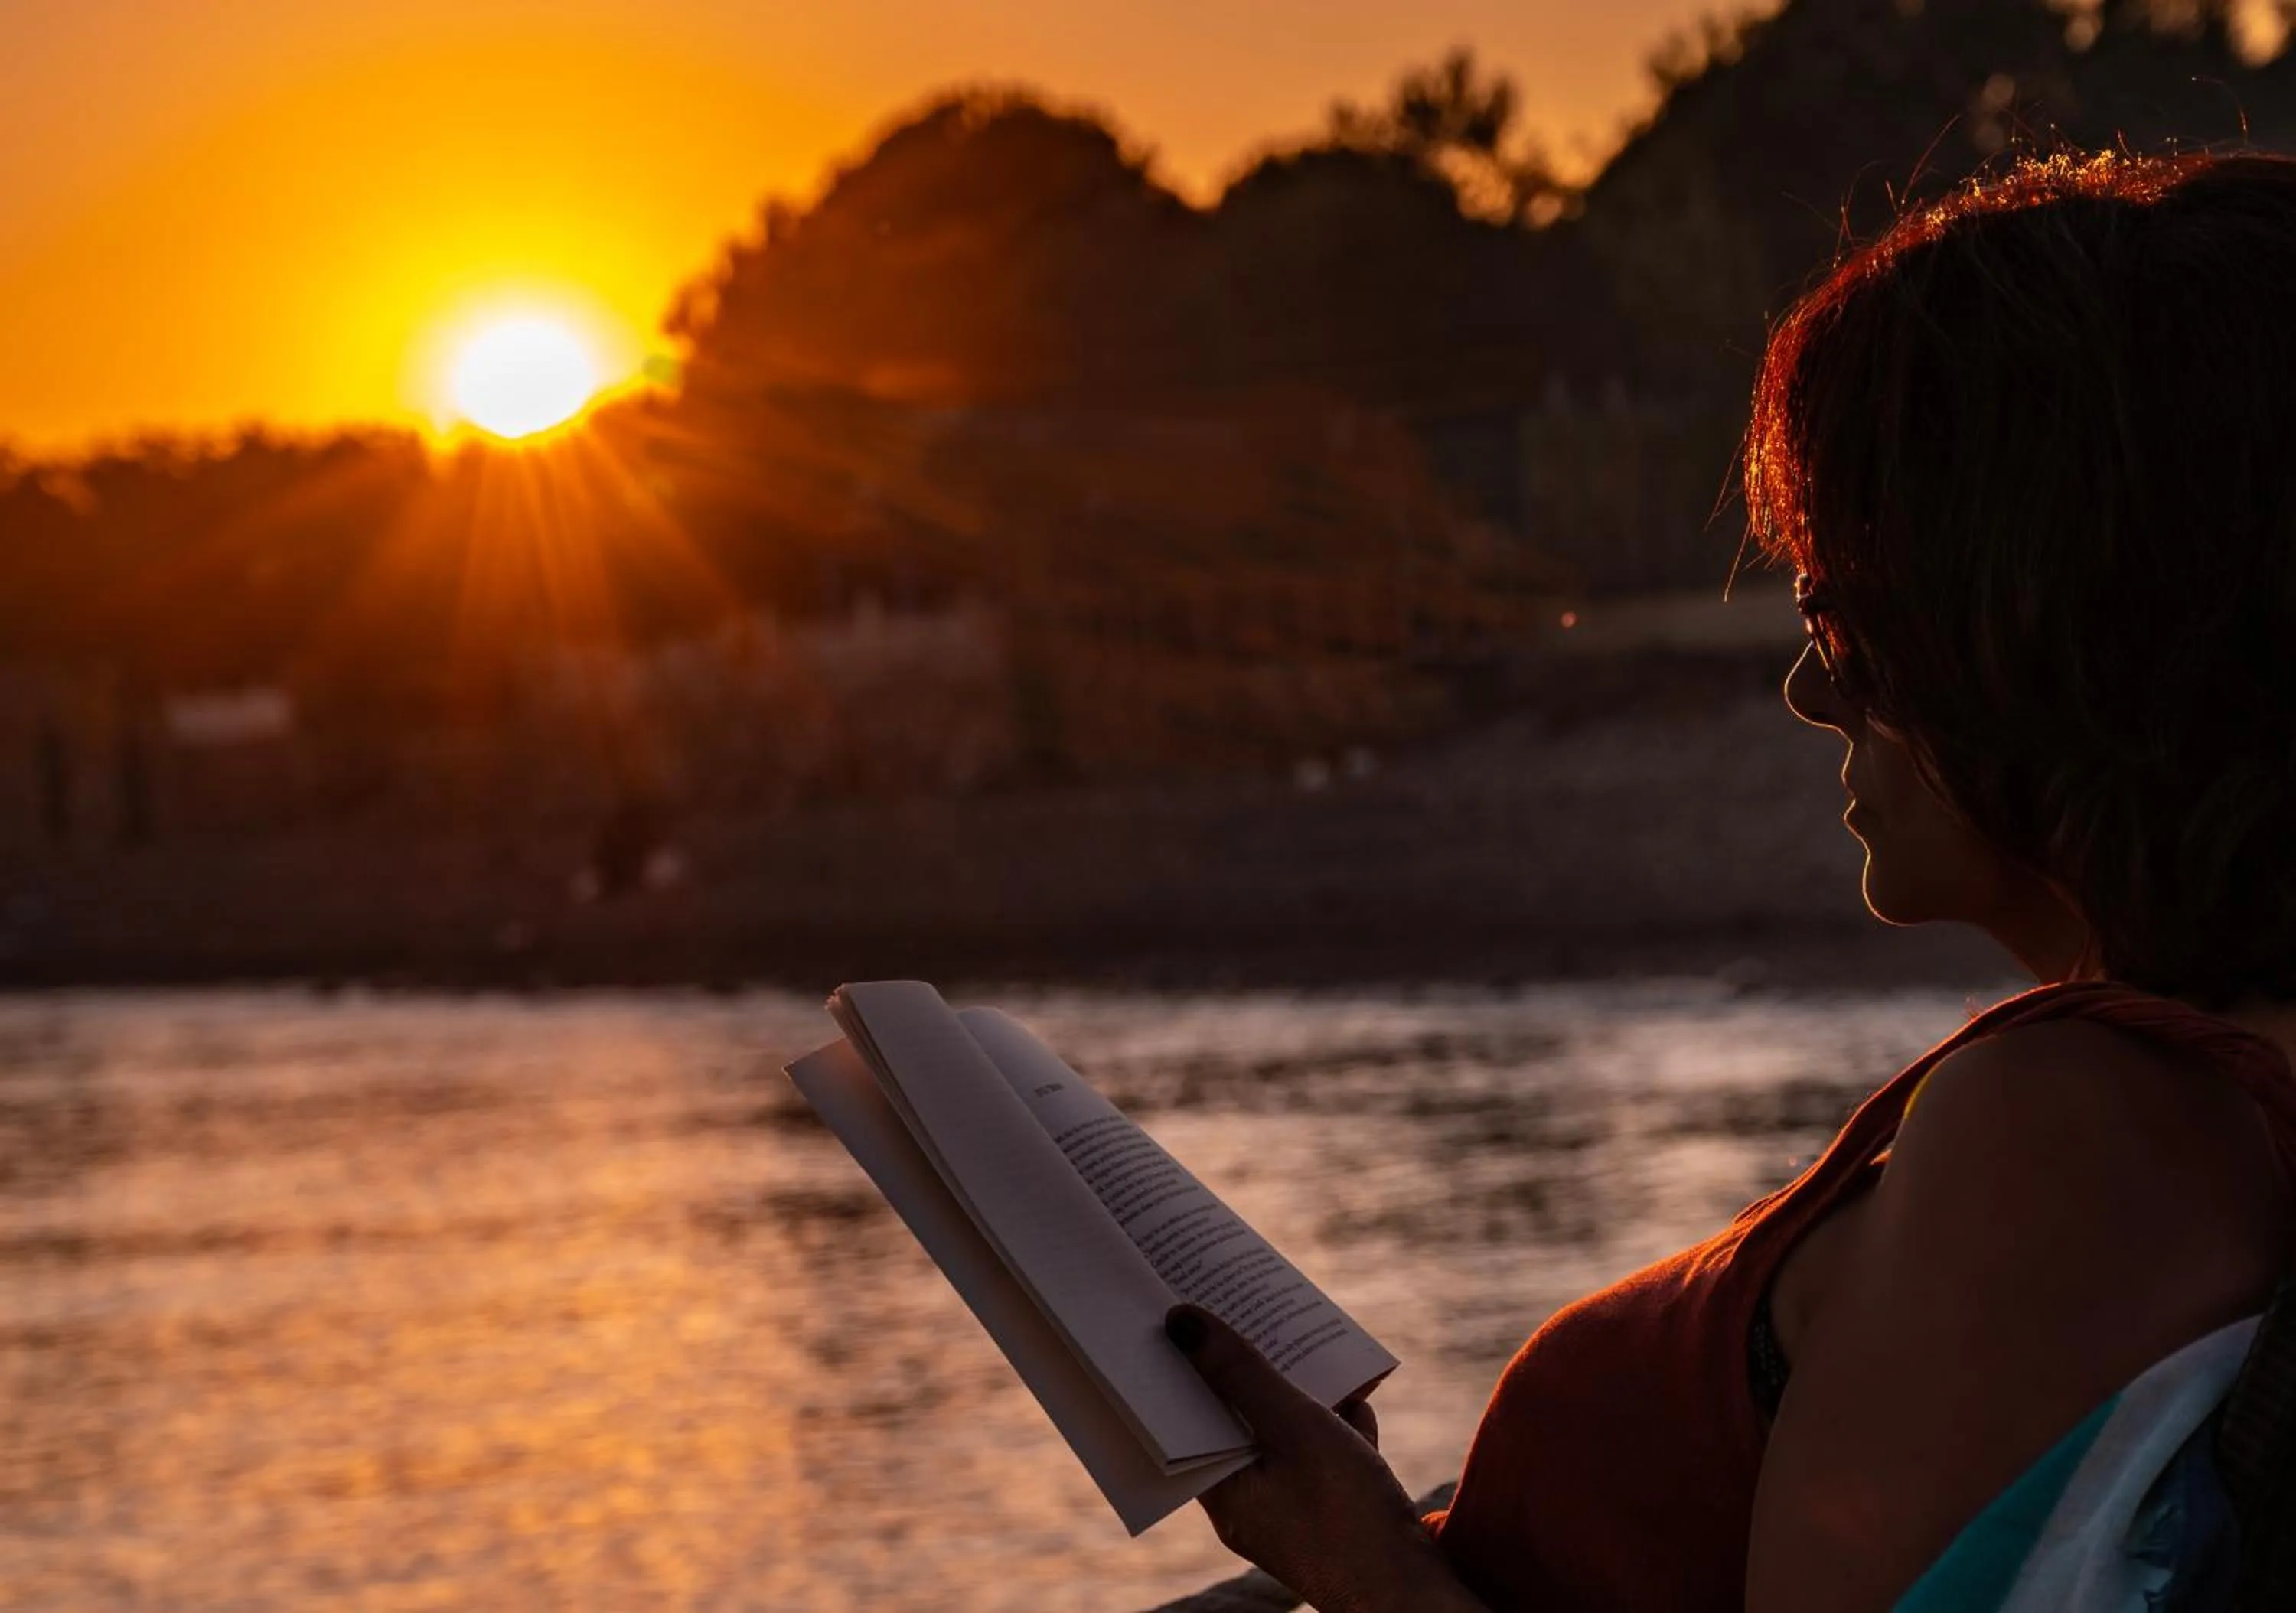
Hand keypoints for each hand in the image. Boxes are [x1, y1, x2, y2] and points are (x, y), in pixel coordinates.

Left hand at [1165, 1305, 1478, 1612]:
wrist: (1417, 1596)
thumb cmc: (1347, 1516)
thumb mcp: (1291, 1428)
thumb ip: (1239, 1373)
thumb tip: (1180, 1321)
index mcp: (1221, 1491)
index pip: (1181, 1417)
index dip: (1180, 1366)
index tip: (1173, 1314)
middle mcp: (1250, 1500)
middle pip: (1237, 1418)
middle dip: (1247, 1366)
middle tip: (1242, 1309)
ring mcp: (1294, 1505)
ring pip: (1286, 1429)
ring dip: (1302, 1388)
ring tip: (1305, 1337)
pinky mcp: (1336, 1507)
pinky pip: (1328, 1450)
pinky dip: (1341, 1420)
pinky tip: (1359, 1390)